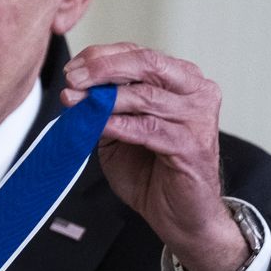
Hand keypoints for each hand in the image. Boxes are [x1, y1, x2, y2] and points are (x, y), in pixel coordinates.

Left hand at [60, 44, 247, 270]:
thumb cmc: (154, 171)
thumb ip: (108, 106)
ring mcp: (197, 118)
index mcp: (182, 80)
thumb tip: (77, 87)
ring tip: (74, 101)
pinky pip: (146, 128)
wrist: (180, 215)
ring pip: (144, 96)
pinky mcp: (191, 145)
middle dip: (103, 68)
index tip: (73, 67)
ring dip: (103, 98)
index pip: (140, 54)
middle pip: (146, 64)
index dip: (103, 57)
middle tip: (72, 78)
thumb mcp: (123, 130)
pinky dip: (116, 124)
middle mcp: (196, 92)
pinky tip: (94, 123)